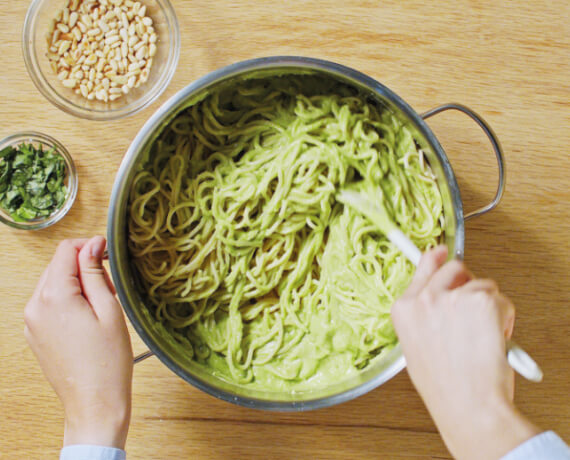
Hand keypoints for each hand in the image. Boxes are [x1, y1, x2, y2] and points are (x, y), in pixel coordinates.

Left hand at [24, 237, 132, 448]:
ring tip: (100, 307)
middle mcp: (34, 306)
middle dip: (84, 268)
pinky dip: (67, 301)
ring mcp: (31, 322)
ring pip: (52, 284)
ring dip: (76, 285)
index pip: (65, 250)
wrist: (95, 402)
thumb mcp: (109, 308)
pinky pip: (48, 304)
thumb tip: (92, 244)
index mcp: (54, 297)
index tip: (108, 256)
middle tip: (109, 289)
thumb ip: (96, 272)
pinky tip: (88, 319)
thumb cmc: (108, 361)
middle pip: (57, 266)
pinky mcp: (34, 334)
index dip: (89, 247)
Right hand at [391, 246, 538, 459]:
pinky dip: (504, 317)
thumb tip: (442, 297)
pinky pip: (500, 299)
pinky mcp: (482, 301)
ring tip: (483, 336)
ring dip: (488, 306)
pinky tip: (494, 339)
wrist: (467, 404)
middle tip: (475, 307)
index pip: (422, 267)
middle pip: (455, 268)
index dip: (436, 258)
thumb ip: (425, 316)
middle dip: (468, 283)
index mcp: (405, 309)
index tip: (441, 251)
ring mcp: (454, 297)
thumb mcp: (417, 346)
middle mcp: (425, 298)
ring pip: (482, 285)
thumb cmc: (445, 386)